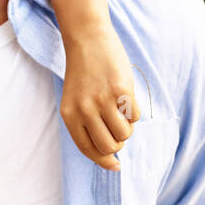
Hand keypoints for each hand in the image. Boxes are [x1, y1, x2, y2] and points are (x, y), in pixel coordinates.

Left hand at [60, 24, 138, 170]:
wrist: (88, 39)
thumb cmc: (84, 73)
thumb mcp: (77, 101)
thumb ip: (87, 124)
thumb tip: (110, 154)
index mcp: (69, 115)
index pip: (87, 150)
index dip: (103, 161)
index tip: (115, 165)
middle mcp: (84, 110)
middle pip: (109, 147)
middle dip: (118, 144)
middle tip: (117, 129)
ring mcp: (102, 101)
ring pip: (124, 135)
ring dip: (127, 128)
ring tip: (121, 112)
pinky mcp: (121, 91)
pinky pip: (135, 117)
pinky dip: (134, 113)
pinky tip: (126, 99)